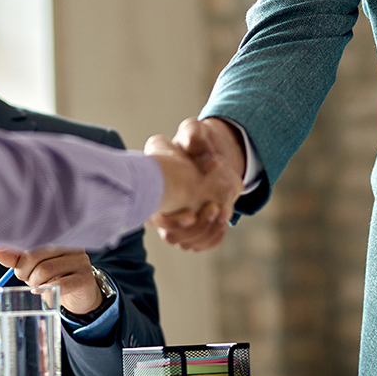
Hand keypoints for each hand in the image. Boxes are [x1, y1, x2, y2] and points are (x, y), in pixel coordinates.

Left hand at [0, 246, 103, 314]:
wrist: (81, 294)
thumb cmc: (56, 275)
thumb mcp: (35, 266)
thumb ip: (17, 258)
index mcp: (59, 236)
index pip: (32, 239)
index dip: (17, 255)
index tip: (12, 263)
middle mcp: (71, 245)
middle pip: (36, 255)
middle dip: (24, 271)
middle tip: (26, 279)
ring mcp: (80, 261)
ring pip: (46, 270)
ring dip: (35, 282)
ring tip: (37, 285)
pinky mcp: (85, 278)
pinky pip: (61, 284)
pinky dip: (46, 290)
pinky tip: (42, 291)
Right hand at [145, 117, 243, 250]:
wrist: (211, 153)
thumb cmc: (196, 141)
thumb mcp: (194, 132)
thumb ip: (194, 138)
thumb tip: (205, 162)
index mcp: (155, 187)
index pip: (154, 216)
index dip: (170, 221)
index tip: (190, 215)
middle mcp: (163, 209)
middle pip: (172, 236)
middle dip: (194, 228)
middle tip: (213, 207)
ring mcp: (179, 221)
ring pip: (187, 243)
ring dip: (206, 231)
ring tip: (220, 211)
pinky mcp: (196, 227)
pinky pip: (201, 244)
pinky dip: (214, 236)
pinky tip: (222, 220)